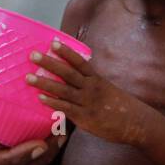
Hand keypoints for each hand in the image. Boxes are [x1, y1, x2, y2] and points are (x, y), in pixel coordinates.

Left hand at [26, 39, 150, 145]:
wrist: (137, 123)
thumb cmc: (122, 107)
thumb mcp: (108, 90)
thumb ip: (92, 86)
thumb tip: (77, 82)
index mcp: (97, 79)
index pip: (80, 62)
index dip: (66, 52)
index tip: (53, 42)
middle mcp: (91, 88)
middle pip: (67, 73)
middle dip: (49, 63)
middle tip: (33, 55)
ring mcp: (87, 102)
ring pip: (63, 90)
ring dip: (44, 83)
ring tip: (28, 78)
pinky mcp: (85, 117)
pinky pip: (66, 108)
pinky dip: (53, 103)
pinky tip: (41, 99)